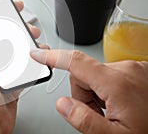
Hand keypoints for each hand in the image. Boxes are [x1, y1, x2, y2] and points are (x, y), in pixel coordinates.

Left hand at [0, 1, 40, 133]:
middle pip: (3, 33)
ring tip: (35, 38)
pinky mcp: (12, 77)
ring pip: (16, 46)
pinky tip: (40, 55)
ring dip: (28, 39)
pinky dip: (34, 57)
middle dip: (17, 24)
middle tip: (25, 22)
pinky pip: (25, 63)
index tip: (8, 4)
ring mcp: (0, 67)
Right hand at [31, 49, 147, 133]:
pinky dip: (109, 87)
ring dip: (97, 92)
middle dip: (83, 94)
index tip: (38, 54)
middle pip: (83, 73)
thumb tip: (62, 103)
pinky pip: (110, 73)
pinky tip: (121, 102)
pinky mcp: (137, 69)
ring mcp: (134, 68)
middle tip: (99, 113)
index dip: (53, 58)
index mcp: (117, 83)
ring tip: (112, 109)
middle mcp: (126, 69)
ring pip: (96, 74)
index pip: (75, 62)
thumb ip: (85, 121)